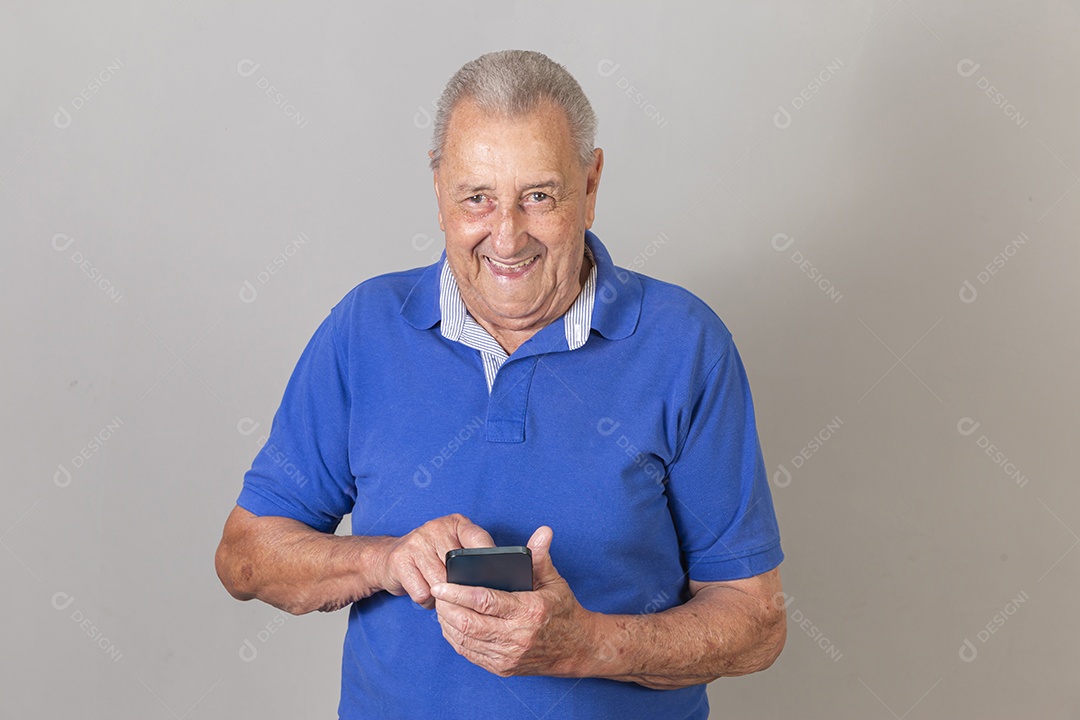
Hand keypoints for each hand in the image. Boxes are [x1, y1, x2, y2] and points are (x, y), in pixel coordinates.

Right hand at [378, 513, 494, 608]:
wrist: (388, 558)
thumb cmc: (430, 557)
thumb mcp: (453, 547)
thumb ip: (472, 556)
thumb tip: (495, 580)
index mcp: (455, 523)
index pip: (479, 540)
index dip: (487, 560)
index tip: (493, 578)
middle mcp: (436, 527)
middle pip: (459, 568)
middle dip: (460, 586)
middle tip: (458, 591)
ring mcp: (417, 542)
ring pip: (441, 583)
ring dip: (443, 597)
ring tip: (440, 592)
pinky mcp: (400, 560)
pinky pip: (423, 593)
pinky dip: (427, 601)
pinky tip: (426, 593)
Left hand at [431, 526, 597, 677]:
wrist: (576, 648)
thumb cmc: (562, 610)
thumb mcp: (553, 581)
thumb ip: (541, 557)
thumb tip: (543, 531)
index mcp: (529, 611)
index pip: (485, 601)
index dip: (459, 593)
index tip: (441, 584)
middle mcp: (517, 636)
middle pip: (469, 623)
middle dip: (447, 607)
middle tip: (437, 593)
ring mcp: (508, 655)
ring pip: (466, 640)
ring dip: (447, 623)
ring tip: (441, 606)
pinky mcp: (502, 667)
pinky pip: (470, 654)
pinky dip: (455, 639)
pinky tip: (450, 625)